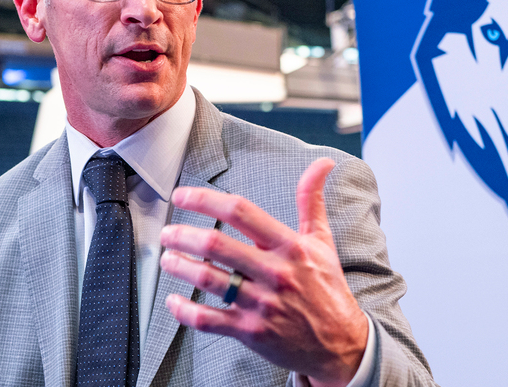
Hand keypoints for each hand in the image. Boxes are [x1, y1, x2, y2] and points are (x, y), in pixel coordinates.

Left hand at [160, 157, 368, 386]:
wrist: (340, 342)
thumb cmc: (327, 289)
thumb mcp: (322, 241)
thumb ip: (312, 200)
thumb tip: (322, 164)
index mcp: (289, 246)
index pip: (241, 212)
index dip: (205, 200)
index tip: (182, 195)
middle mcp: (273, 272)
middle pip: (216, 245)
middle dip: (183, 235)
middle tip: (168, 232)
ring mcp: (260, 303)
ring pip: (207, 279)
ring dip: (179, 266)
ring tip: (167, 258)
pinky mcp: (250, 332)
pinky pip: (208, 320)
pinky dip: (184, 310)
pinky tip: (173, 300)